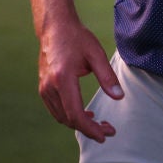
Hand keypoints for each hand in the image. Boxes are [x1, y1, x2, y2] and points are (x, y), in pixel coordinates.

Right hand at [37, 22, 122, 141]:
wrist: (55, 28)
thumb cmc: (77, 38)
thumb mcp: (96, 54)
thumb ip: (107, 77)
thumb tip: (119, 97)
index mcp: (62, 78)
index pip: (75, 114)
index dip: (90, 129)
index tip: (105, 134)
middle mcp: (49, 86)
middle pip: (68, 119)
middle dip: (88, 129)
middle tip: (108, 130)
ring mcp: (44, 88)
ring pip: (61, 117)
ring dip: (79, 124)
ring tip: (99, 123)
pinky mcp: (43, 87)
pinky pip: (56, 110)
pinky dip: (70, 116)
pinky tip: (85, 114)